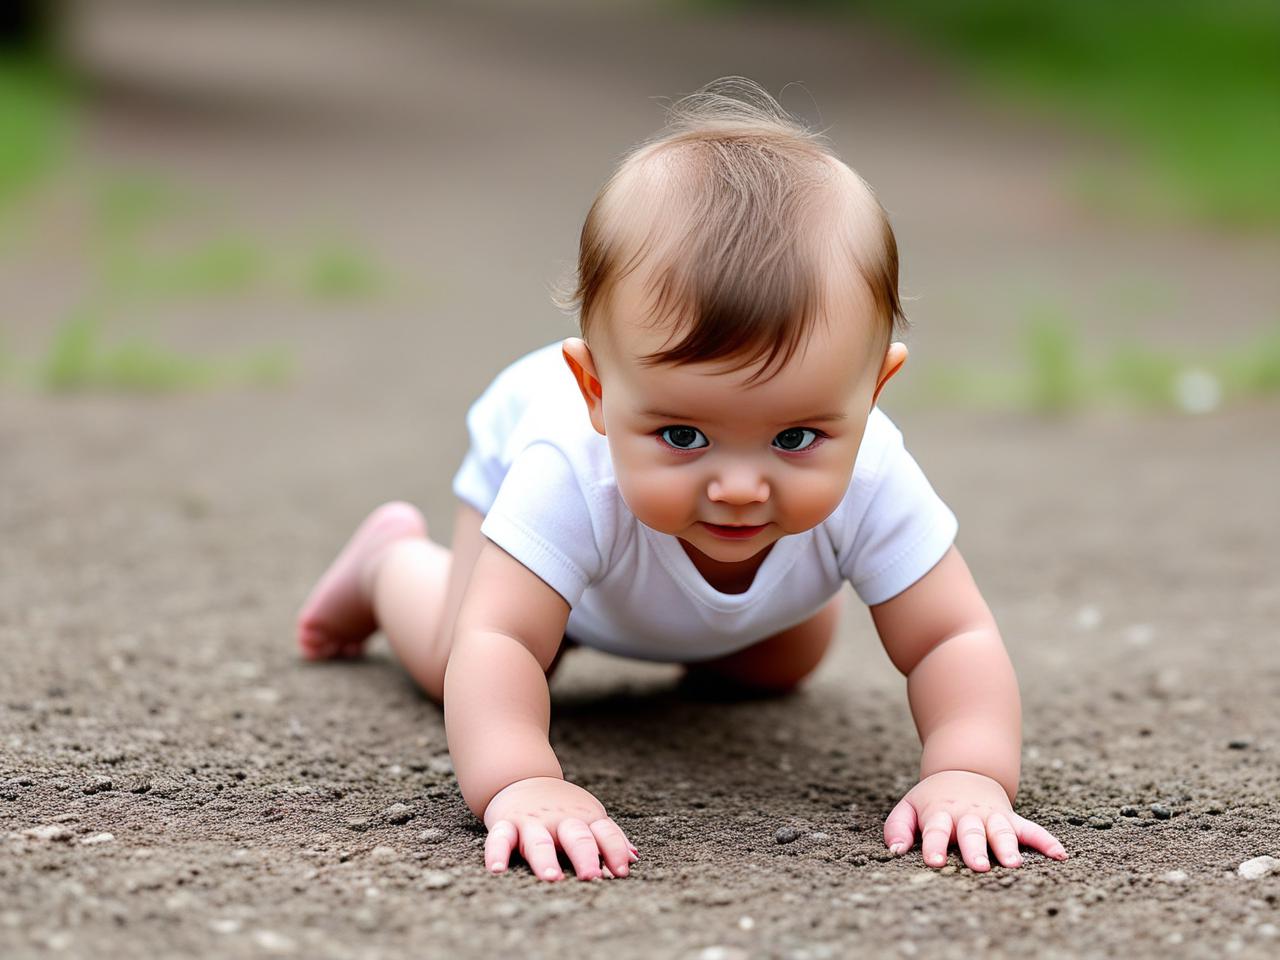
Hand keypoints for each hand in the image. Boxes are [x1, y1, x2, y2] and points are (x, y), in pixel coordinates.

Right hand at [482, 776, 638, 881]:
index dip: (615, 850)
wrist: (520, 775)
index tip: (622, 872)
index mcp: (585, 818)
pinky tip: (497, 870)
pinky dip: (497, 853)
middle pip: (577, 837)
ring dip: (546, 859)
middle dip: (585, 856)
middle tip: (592, 877)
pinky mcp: (506, 823)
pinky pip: (500, 838)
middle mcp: (560, 820)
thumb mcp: (588, 816)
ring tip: (552, 878)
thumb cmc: (561, 807)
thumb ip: (609, 838)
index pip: (606, 833)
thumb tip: (634, 858)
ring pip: (539, 841)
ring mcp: (533, 822)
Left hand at [883, 769, 1067, 871]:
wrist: (963, 771)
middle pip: (972, 832)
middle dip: (975, 849)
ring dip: (1008, 846)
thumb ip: (898, 828)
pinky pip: (1031, 829)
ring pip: (1002, 830)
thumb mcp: (909, 807)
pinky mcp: (1011, 819)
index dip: (935, 845)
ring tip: (1014, 864)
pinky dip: (1045, 840)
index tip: (934, 861)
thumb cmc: (932, 800)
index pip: (937, 830)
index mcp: (940, 813)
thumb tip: (896, 851)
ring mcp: (992, 816)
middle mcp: (968, 815)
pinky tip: (1060, 855)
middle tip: (979, 867)